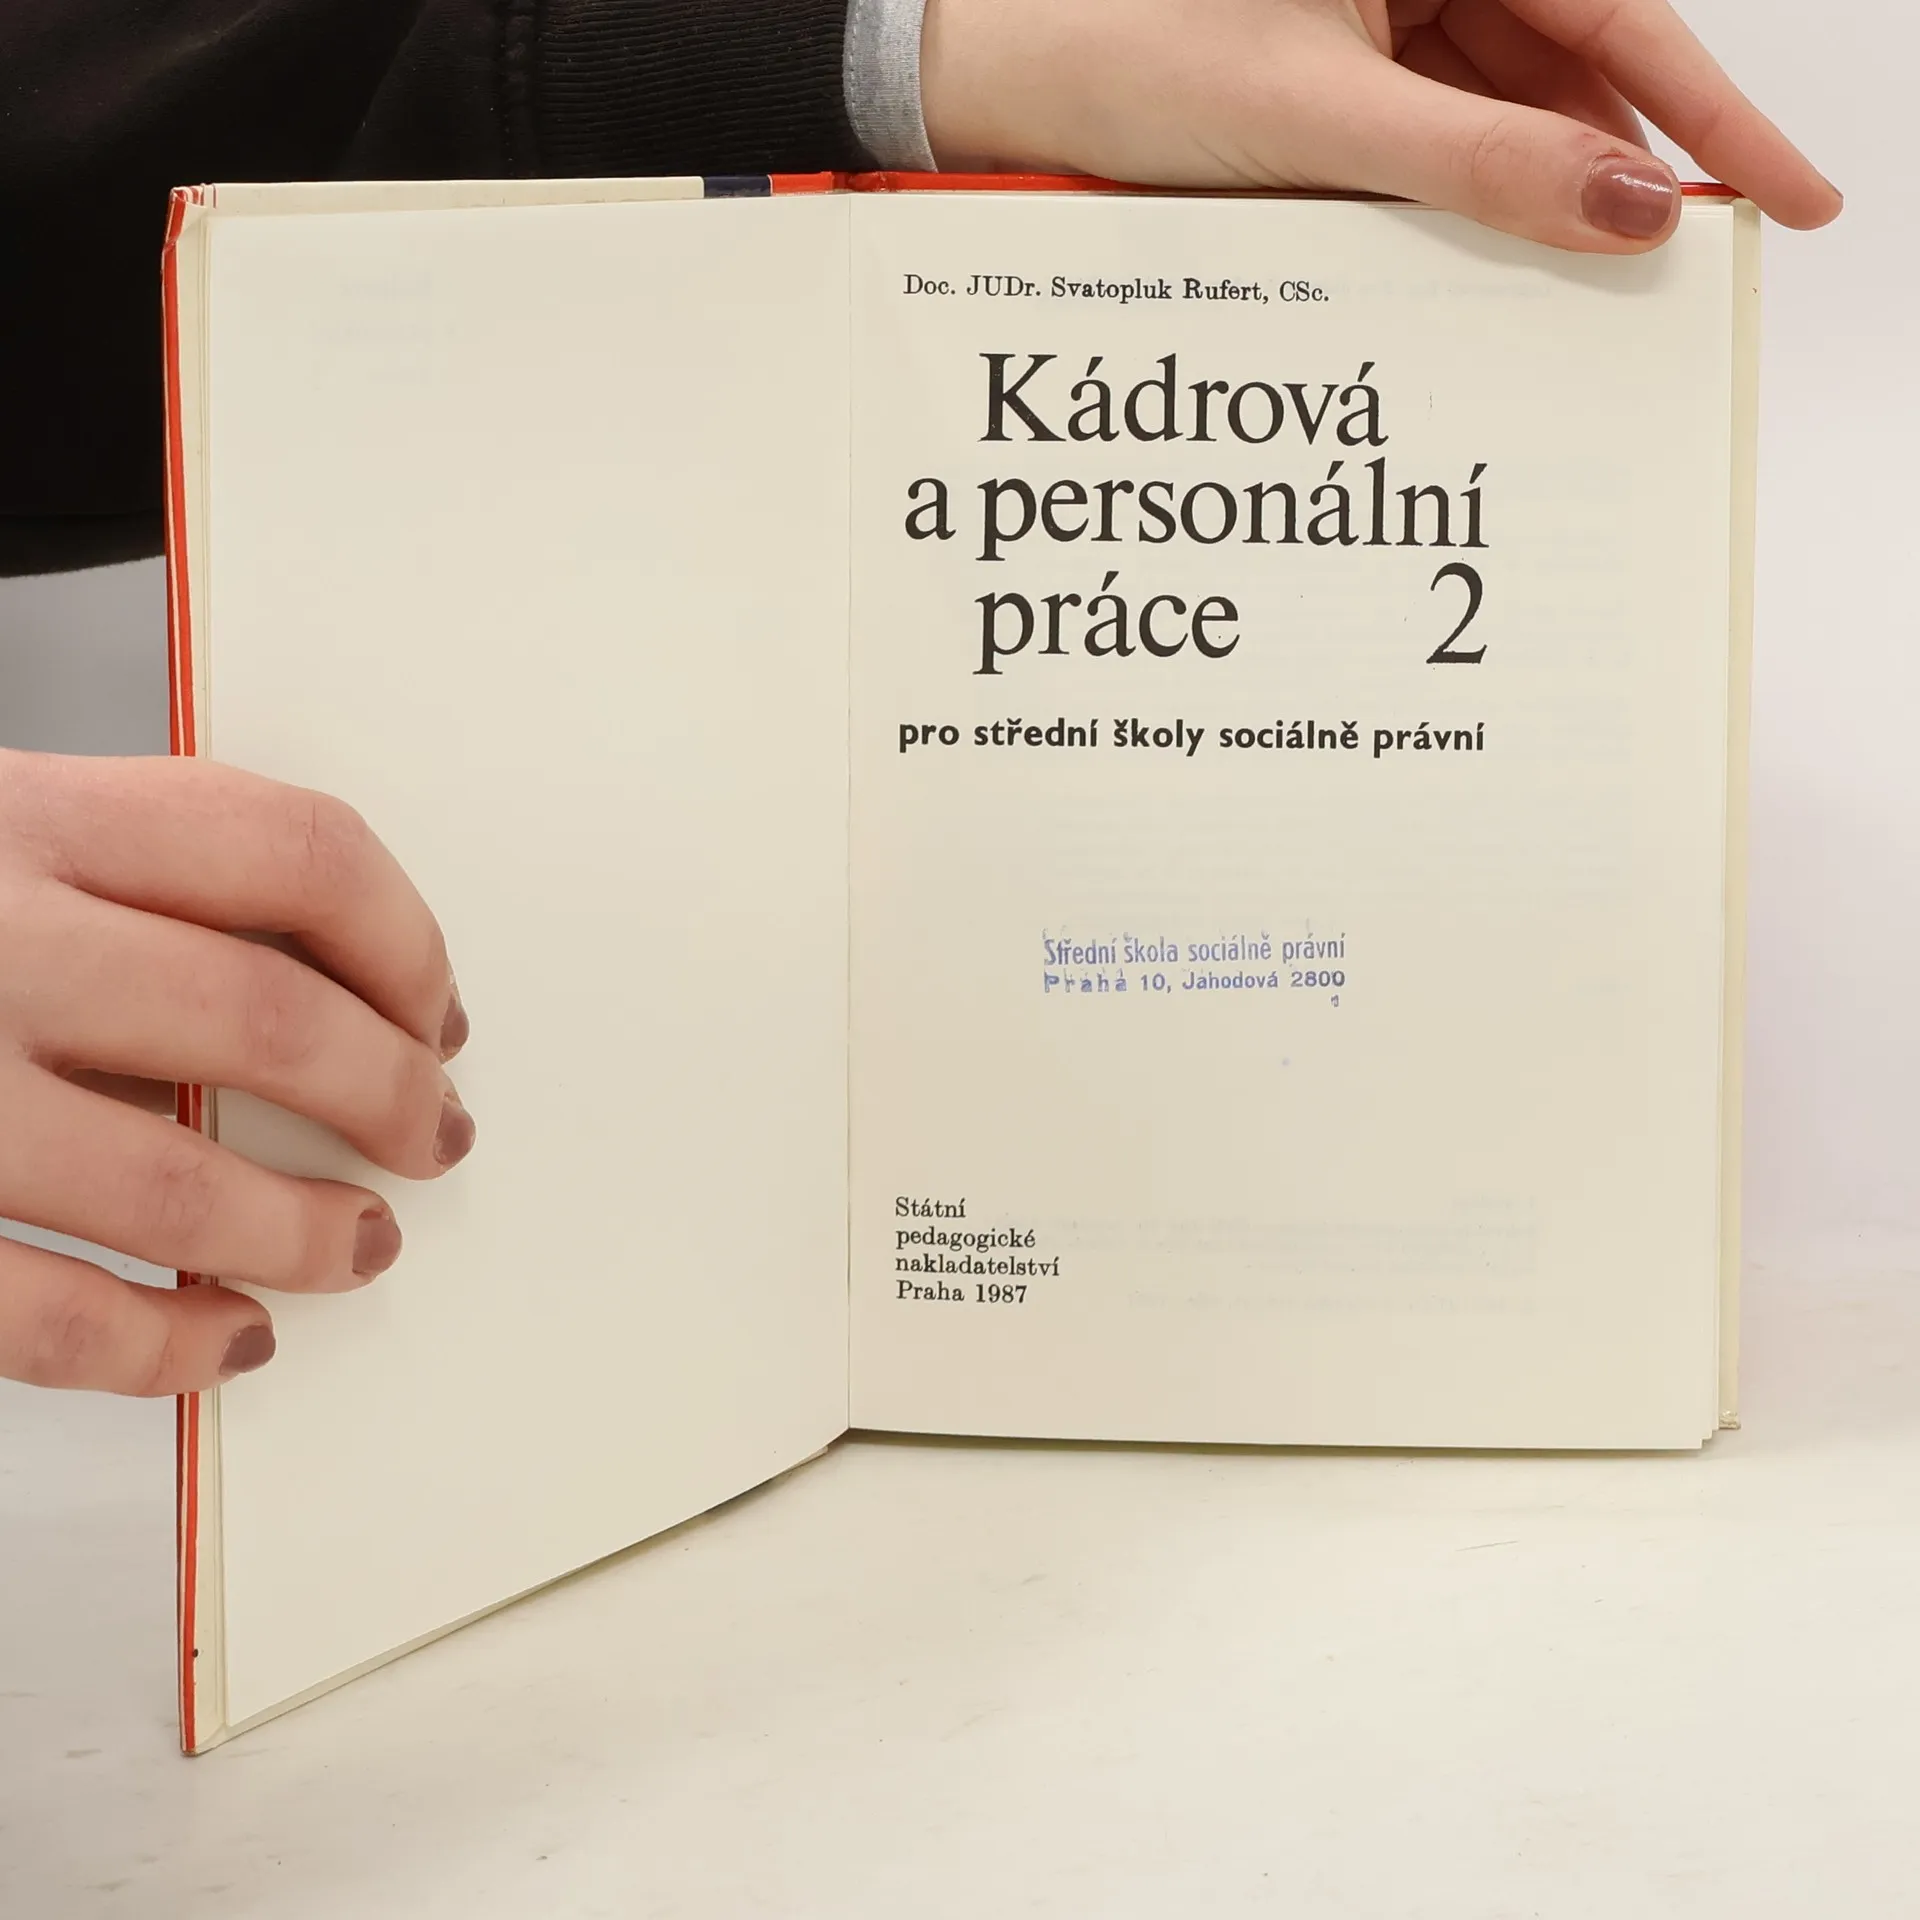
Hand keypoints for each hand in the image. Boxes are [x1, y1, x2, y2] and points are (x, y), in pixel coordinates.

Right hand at [0, 750, 473, 1395]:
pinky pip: (44, 1319)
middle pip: (267, 1019)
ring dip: (306, 1231)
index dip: (404, 939)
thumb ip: (119, 878)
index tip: (438, 1010)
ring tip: (359, 1246)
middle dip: (389, 1094)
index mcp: (22, 813)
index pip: (293, 847)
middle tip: (434, 1136)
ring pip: (176, 1186)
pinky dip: (159, 1346)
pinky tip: (224, 1340)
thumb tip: (340, 995)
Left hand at [921, 0, 1840, 250]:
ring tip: (1596, 279)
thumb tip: (1633, 209)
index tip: (1793, 196)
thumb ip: (1483, 164)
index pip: (1619, 15)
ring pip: (1512, 101)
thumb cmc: (1131, 60)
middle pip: (1575, 60)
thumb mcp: (1322, 124)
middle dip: (1633, 160)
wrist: (1001, 80)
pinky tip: (1503, 248)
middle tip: (1699, 263)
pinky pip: (1442, 125)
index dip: (1715, 113)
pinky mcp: (1345, 67)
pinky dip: (1477, 188)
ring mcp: (1386, 12)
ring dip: (1553, 185)